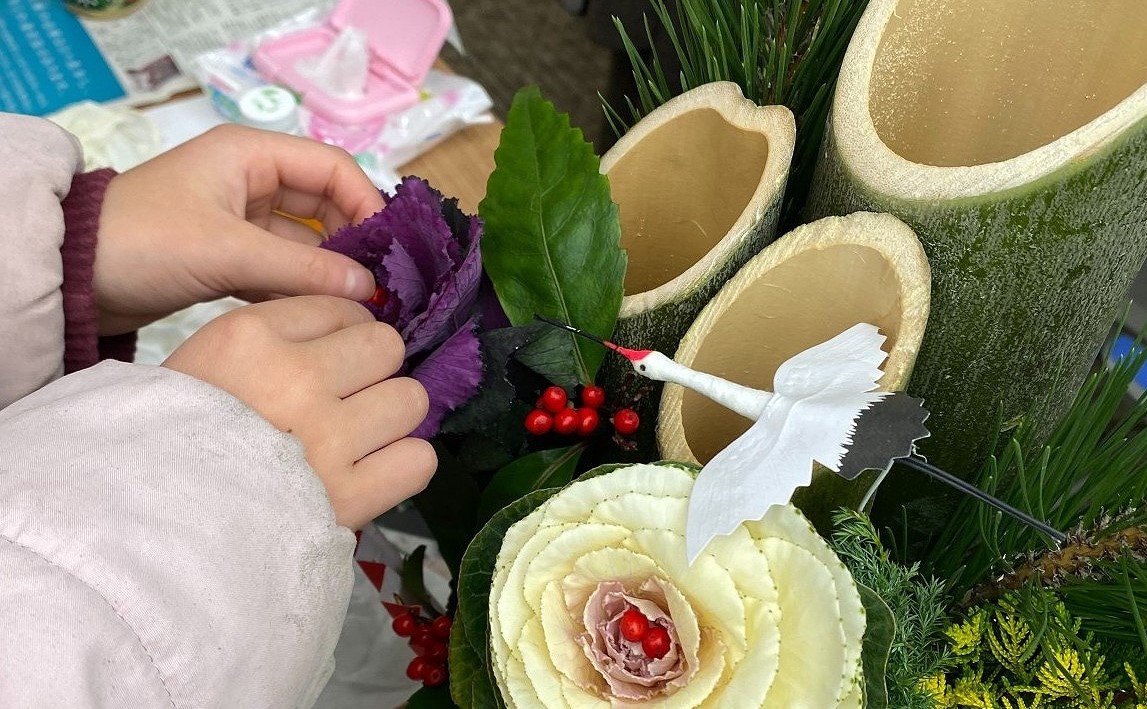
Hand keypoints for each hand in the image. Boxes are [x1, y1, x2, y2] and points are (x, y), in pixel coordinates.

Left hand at [94, 124, 385, 334]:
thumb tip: (370, 291)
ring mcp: (240, 220)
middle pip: (325, 206)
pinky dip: (299, 288)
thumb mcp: (229, 253)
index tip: (389, 250)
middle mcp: (250, 181)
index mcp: (250, 156)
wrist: (71, 277)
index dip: (366, 204)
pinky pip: (281, 268)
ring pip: (305, 243)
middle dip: (352, 244)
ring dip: (328, 273)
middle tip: (379, 287)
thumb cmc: (145, 243)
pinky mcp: (229, 255)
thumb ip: (303, 271)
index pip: (332, 168)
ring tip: (358, 308)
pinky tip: (321, 315)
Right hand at [162, 295, 435, 528]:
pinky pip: (418, 460)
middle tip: (346, 402)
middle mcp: (296, 379)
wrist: (151, 532)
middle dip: (373, 372)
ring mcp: (328, 438)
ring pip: (410, 400)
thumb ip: (274, 338)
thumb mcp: (205, 363)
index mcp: (249, 338)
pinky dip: (402, 466)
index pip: (341, 309)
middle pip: (386, 347)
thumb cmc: (172, 442)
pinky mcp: (350, 496)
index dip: (342, 335)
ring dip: (391, 419)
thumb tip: (354, 325)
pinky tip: (373, 474)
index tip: (329, 360)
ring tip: (358, 441)